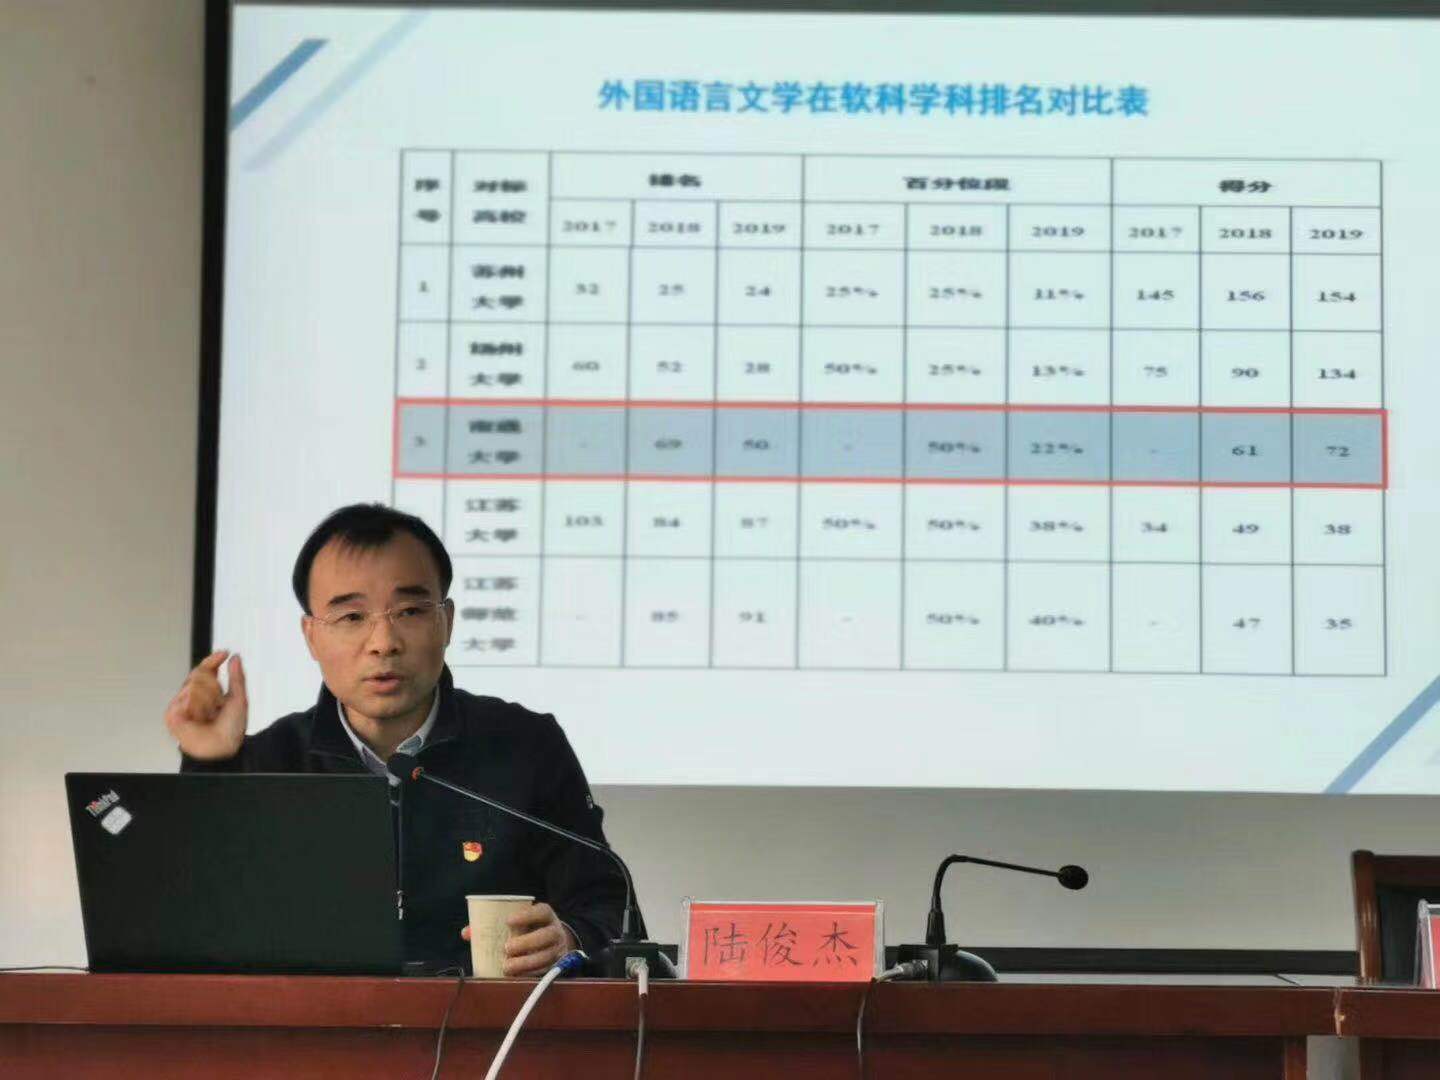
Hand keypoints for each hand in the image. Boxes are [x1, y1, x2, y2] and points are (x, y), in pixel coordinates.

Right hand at [164, 650, 247, 760]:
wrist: (223, 748)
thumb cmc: (231, 729)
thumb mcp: (239, 699)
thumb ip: (236, 677)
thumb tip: (235, 658)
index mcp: (209, 691)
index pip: (207, 668)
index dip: (213, 659)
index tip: (224, 653)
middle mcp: (194, 696)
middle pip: (199, 672)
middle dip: (213, 686)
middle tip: (218, 701)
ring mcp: (182, 704)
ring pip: (193, 684)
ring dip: (207, 700)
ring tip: (209, 714)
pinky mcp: (172, 713)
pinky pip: (184, 698)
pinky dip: (196, 707)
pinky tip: (199, 717)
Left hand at [460, 902, 576, 976]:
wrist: (552, 942)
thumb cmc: (528, 930)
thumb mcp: (518, 923)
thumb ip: (493, 926)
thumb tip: (467, 933)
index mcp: (545, 915)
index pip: (541, 911)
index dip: (527, 915)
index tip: (508, 921)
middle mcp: (555, 930)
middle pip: (547, 935)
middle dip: (527, 942)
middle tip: (506, 948)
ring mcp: (558, 949)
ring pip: (547, 955)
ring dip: (527, 962)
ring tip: (507, 967)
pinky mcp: (557, 965)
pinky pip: (547, 970)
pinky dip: (531, 974)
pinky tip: (517, 976)